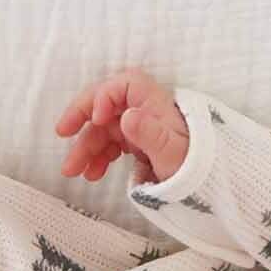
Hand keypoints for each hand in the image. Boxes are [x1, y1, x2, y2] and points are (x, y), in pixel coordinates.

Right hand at [55, 67, 189, 184]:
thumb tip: (127, 116)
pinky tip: (91, 174)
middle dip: (81, 116)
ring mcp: (137, 127)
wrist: (208, 186)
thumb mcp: (172, 153)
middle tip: (62, 132)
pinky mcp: (135, 144)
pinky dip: (97, 158)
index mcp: (155, 104)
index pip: (125, 84)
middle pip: (106, 102)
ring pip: (103, 129)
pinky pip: (110, 145)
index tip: (97, 119)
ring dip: (84, 147)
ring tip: (72, 171)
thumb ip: (150, 134)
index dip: (105, 95)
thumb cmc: (193, 166)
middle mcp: (144, 110)